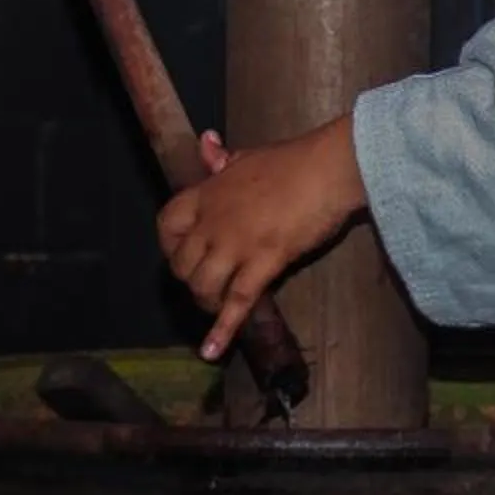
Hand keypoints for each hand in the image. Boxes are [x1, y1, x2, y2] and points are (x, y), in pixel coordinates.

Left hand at [157, 117, 369, 362]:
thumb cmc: (294, 160)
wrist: (327, 169)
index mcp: (209, 193)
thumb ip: (223, 159)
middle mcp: (214, 221)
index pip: (167, 224)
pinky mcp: (263, 262)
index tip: (182, 253)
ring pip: (203, 285)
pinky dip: (222, 330)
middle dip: (190, 278)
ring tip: (217, 307)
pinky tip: (211, 351)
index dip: (169, 245)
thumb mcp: (249, 155)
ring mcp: (236, 244)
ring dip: (206, 302)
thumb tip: (206, 143)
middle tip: (208, 283)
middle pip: (182, 263)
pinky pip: (237, 302)